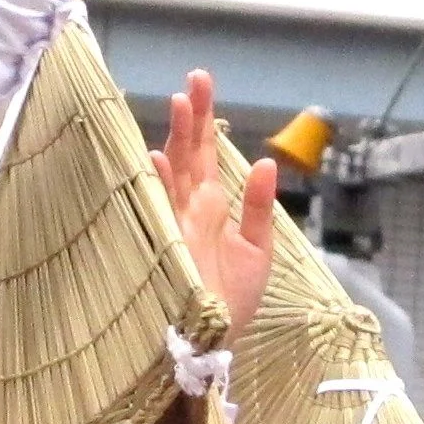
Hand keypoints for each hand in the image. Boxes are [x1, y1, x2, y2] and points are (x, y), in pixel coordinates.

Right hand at [154, 71, 275, 339]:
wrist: (217, 345)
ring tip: (180, 102)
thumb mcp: (258, 251)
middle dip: (190, 118)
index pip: (204, 156)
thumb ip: (259, 207)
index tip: (202, 85)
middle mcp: (188, 210)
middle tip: (196, 79)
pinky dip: (158, 186)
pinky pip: (160, 210)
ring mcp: (176, 225)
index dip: (202, 122)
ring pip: (173, 173)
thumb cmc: (232, 304)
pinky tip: (157, 159)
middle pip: (187, 154)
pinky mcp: (169, 247)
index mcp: (210, 207)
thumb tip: (266, 162)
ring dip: (175, 139)